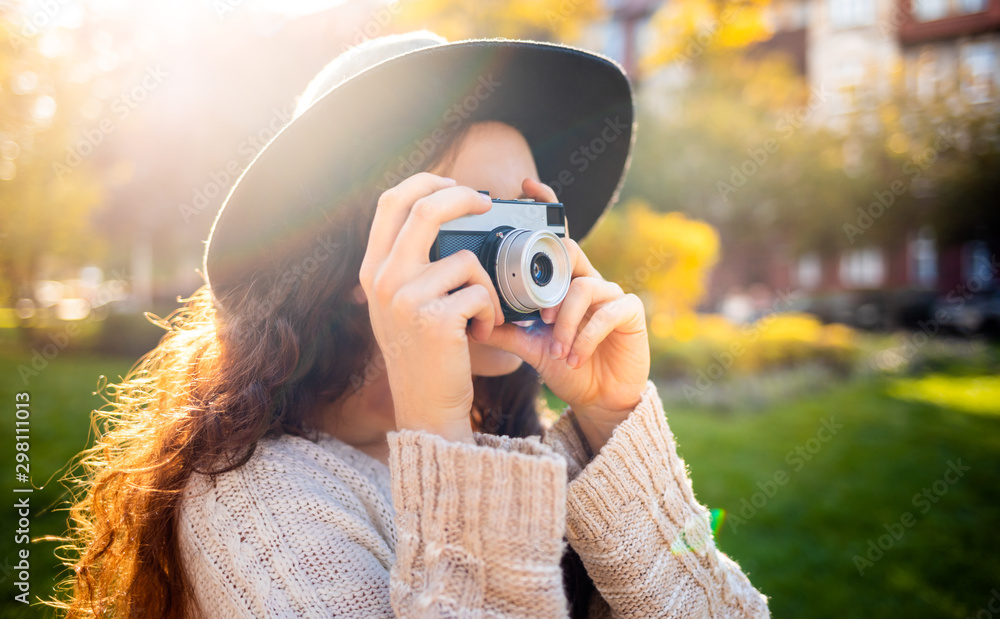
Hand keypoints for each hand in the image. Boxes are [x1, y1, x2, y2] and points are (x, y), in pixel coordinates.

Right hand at [358, 173, 503, 443]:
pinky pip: (480, 292)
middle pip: (424, 210)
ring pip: (466, 260)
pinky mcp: (434, 319)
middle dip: (462, 196)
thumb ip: (409, 264)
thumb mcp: (400, 305)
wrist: (426, 408)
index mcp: (372, 270)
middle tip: (486, 202)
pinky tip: (479, 334)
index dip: (424, 182)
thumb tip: (442, 213)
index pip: (390, 202)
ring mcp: (405, 299)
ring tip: (479, 315)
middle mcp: (382, 280)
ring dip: (487, 286)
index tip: (452, 183)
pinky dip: (490, 312)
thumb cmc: (425, 354)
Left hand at [482, 178, 650, 451]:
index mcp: (563, 282)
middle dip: (552, 284)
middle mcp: (588, 280)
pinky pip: (607, 311)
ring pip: (583, 288)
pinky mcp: (631, 312)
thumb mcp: (528, 346)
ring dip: (565, 324)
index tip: (526, 185)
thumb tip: (467, 316)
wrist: (599, 399)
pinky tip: (574, 357)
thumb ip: (503, 329)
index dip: (545, 208)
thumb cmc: (566, 366)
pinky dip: (585, 336)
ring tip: (557, 351)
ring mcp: (612, 293)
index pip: (555, 239)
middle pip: (570, 254)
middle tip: (540, 317)